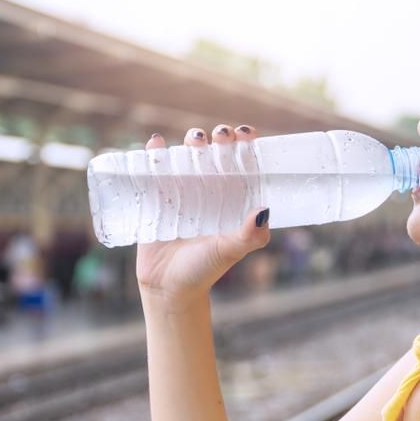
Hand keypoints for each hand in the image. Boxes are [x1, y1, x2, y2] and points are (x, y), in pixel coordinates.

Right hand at [135, 124, 269, 307]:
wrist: (169, 287)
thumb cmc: (205, 270)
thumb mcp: (229, 251)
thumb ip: (249, 236)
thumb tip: (264, 210)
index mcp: (232, 199)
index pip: (243, 163)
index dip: (246, 144)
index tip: (246, 134)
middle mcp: (210, 190)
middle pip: (216, 152)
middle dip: (220, 137)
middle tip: (220, 137)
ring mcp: (182, 190)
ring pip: (188, 154)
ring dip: (192, 139)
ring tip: (195, 141)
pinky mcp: (157, 195)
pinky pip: (155, 167)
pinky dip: (155, 151)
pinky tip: (156, 143)